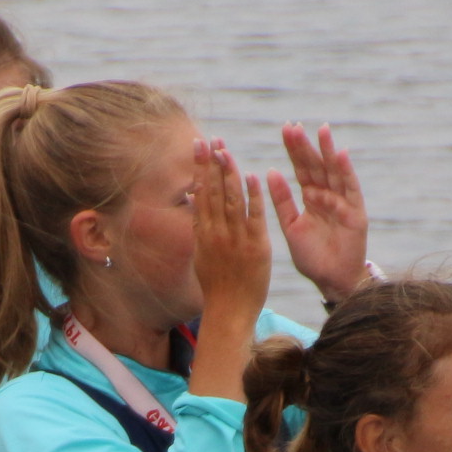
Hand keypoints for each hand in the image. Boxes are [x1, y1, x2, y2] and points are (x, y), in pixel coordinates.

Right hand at [188, 138, 271, 399]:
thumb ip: (202, 230)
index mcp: (203, 234)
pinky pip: (253, 217)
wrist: (229, 312)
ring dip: (229, 173)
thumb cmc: (217, 287)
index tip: (200, 146)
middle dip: (211, 164)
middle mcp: (216, 234)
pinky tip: (251, 176)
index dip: (201, 168)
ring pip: (231, 200)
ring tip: (227, 151)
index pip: (201, 193)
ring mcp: (235, 240)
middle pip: (212, 192)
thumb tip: (197, 207)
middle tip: (211, 139)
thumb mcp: (203, 255)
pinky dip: (252, 196)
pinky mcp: (255, 247)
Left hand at [267, 123, 369, 304]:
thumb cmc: (312, 256)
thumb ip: (282, 201)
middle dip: (306, 146)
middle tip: (294, 126)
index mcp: (311, 197)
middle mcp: (327, 195)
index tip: (285, 130)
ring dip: (328, 151)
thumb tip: (269, 171)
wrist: (331, 280)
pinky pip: (350, 189)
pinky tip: (340, 154)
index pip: (301, 169)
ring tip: (321, 130)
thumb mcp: (291, 226)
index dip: (294, 150)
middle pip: (316, 166)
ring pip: (334, 172)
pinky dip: (346, 172)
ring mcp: (343, 202)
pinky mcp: (356, 213)